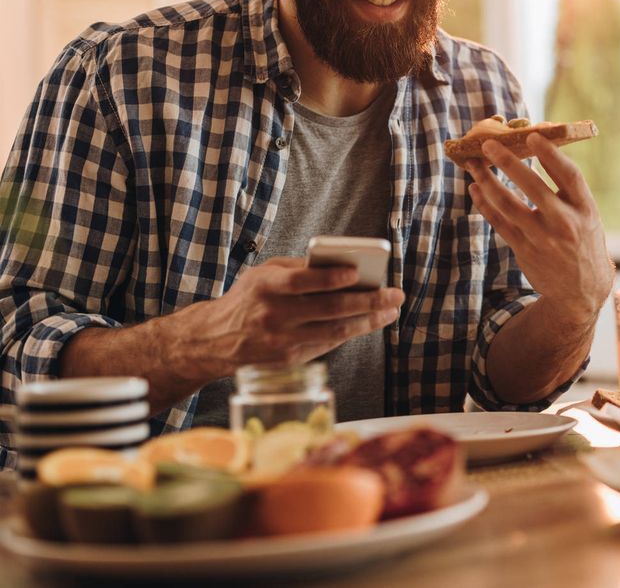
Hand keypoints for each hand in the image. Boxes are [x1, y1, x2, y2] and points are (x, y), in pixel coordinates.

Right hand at [193, 257, 403, 372]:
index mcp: (265, 287)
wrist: (215, 340)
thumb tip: (343, 267)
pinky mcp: (288, 361)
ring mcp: (281, 342)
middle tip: (394, 295)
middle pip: (329, 309)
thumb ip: (299, 269)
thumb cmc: (249, 298)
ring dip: (368, 321)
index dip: (331, 278)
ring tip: (390, 311)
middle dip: (368, 302)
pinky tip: (368, 322)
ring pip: (335, 332)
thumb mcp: (264, 274)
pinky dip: (350, 332)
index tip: (357, 272)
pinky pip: (327, 345)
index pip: (302, 282)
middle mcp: (273, 316)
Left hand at [465, 134, 613, 321]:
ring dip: (487, 182)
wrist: (582, 289)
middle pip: (533, 187)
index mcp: (586, 209)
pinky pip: (499, 223)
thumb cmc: (583, 241)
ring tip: (473, 165)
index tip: (532, 137)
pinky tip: (475, 189)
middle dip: (508, 163)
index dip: (550, 154)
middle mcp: (565, 223)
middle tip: (489, 145)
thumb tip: (542, 150)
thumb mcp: (588, 215)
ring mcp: (543, 239)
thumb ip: (568, 189)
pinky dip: (485, 204)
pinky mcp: (525, 251)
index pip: (569, 175)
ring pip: (508, 205)